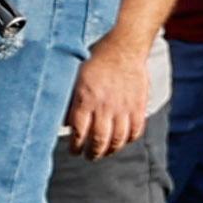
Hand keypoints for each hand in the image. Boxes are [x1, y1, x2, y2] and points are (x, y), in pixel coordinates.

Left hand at [68, 29, 158, 156]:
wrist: (123, 46)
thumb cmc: (95, 59)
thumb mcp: (75, 78)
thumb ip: (70, 100)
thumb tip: (64, 122)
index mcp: (85, 100)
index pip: (78, 134)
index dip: (75, 147)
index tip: (74, 151)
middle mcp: (104, 107)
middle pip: (98, 141)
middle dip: (92, 153)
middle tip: (88, 156)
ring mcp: (123, 107)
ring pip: (117, 140)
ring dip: (110, 150)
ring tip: (105, 152)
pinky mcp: (138, 106)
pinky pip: (135, 131)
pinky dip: (128, 139)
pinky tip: (122, 140)